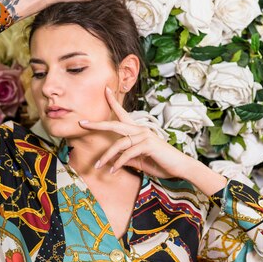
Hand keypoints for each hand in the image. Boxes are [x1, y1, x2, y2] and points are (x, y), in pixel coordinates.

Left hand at [78, 87, 194, 178]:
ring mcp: (144, 136)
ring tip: (97, 166)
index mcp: (138, 131)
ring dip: (106, 157)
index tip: (105, 90)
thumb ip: (126, 157)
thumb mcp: (139, 160)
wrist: (180, 168)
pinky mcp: (148, 145)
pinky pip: (127, 153)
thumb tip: (113, 159)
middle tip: (82, 123)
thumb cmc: (161, 163)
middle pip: (114, 124)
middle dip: (97, 124)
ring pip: (118, 144)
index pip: (123, 113)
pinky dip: (118, 163)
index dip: (113, 102)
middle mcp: (140, 129)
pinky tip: (113, 170)